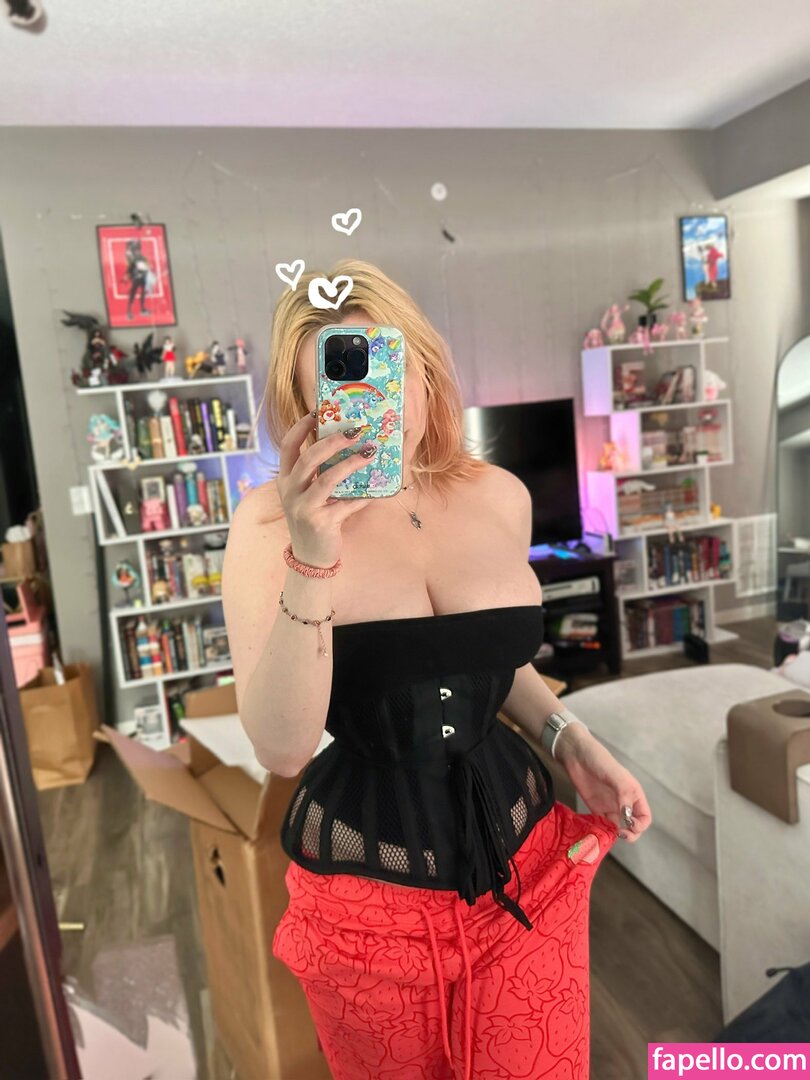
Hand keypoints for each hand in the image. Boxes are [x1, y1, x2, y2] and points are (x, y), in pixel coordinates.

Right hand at [276, 411, 377, 566]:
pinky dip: (363, 495)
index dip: (301, 427)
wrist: (311, 557)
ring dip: (350, 463)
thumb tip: (352, 445)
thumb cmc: (315, 518)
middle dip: (331, 442)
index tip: (317, 412)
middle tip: (354, 431)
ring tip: (369, 452)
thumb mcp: (310, 494)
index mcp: (286, 480)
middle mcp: (290, 492)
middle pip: (308, 459)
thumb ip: (322, 472)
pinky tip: (377, 489)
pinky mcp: (320, 523)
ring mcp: (303, 508)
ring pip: (326, 479)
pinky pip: (346, 503)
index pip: (287, 446)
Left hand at [554, 726, 651, 843]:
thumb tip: (628, 815)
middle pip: (634, 826)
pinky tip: (597, 831)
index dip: (640, 825)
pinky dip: (602, 831)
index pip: (645, 817)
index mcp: (633, 794)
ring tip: (606, 834)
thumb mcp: (615, 775)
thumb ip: (624, 794)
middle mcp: (624, 803)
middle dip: (631, 834)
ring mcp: (610, 807)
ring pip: (619, 828)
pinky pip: (603, 825)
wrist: (576, 755)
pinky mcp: (596, 809)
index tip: (629, 824)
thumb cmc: (599, 760)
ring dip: (615, 835)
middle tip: (620, 834)